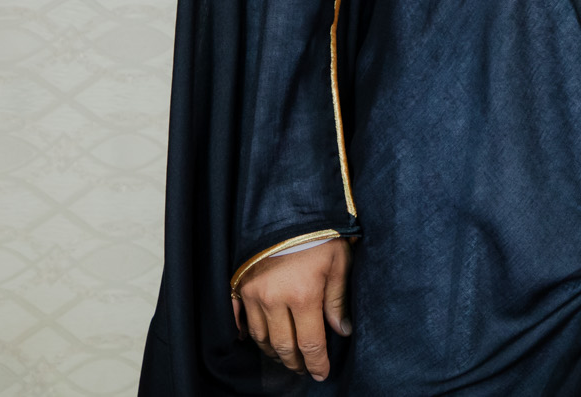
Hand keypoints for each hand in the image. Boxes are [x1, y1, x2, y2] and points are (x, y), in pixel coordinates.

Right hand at [234, 239, 351, 380]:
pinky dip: (249, 334)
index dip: (316, 362)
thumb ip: (337, 300)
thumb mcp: (339, 263)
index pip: (310, 343)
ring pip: (261, 337)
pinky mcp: (240, 287)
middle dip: (296, 362)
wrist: (288, 207)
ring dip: (274, 351)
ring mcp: (253, 295)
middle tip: (304, 368)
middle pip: (283, 346)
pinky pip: (241, 320)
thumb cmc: (320, 233)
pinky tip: (257, 340)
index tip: (321, 373)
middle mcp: (274, 300)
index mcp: (303, 296)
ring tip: (287, 356)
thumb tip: (341, 331)